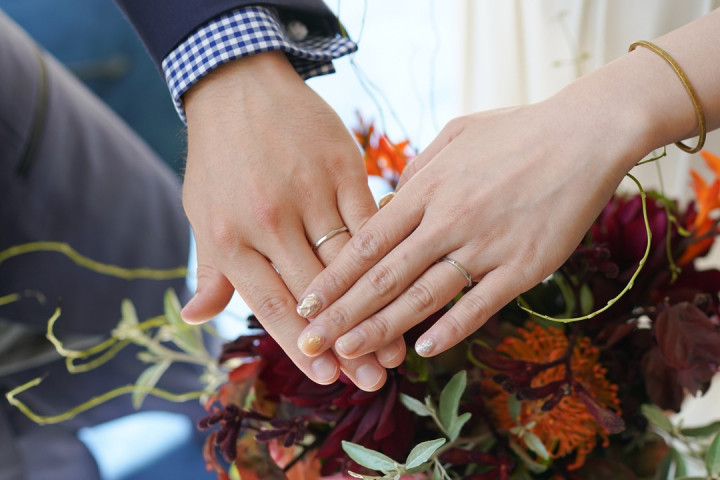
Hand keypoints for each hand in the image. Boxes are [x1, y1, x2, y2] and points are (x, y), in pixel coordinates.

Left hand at [180, 52, 404, 390]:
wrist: (239, 87)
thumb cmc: (219, 158)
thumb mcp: (202, 213)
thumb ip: (210, 270)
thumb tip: (194, 316)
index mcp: (231, 237)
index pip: (270, 303)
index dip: (300, 344)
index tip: (326, 377)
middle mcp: (270, 220)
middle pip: (316, 293)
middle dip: (346, 339)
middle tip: (373, 377)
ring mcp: (309, 192)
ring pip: (350, 264)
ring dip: (376, 308)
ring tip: (397, 346)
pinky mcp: (342, 168)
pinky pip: (369, 220)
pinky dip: (387, 256)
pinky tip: (405, 283)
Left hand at [292, 81, 653, 363]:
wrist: (585, 134)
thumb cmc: (516, 132)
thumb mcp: (455, 135)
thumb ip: (417, 172)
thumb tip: (389, 204)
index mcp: (427, 188)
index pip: (367, 242)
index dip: (333, 277)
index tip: (306, 301)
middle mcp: (448, 219)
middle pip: (384, 276)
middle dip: (342, 313)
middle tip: (310, 341)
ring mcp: (486, 245)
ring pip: (424, 296)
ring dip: (383, 328)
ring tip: (349, 352)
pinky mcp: (524, 266)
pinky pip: (480, 304)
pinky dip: (451, 328)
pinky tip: (424, 348)